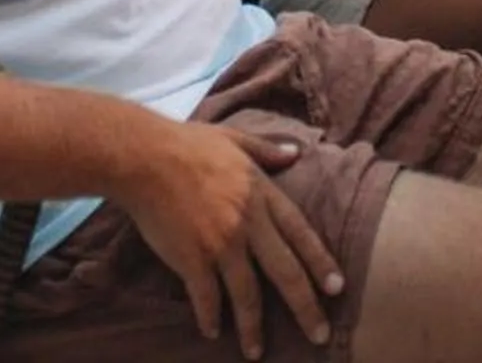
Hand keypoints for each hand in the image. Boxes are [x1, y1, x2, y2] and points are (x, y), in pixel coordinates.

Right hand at [112, 116, 341, 358]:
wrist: (143, 158)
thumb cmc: (188, 144)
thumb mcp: (235, 140)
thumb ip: (267, 150)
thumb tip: (296, 152)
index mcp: (263, 195)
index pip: (302, 234)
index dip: (321, 263)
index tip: (337, 289)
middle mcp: (248, 224)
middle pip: (285, 273)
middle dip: (305, 307)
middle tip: (319, 335)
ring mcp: (221, 244)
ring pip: (247, 294)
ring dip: (253, 328)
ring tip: (256, 352)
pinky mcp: (191, 259)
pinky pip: (206, 297)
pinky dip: (210, 317)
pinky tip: (212, 331)